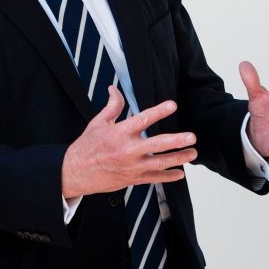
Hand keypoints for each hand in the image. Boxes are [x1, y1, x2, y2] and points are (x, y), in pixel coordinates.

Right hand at [61, 86, 196, 197]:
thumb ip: (111, 107)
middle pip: (156, 144)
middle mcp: (127, 150)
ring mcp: (131, 166)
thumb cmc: (87, 146)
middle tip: (192, 137)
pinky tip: (180, 173)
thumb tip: (114, 89)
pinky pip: (154, 178)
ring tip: (192, 153)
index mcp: (118, 133)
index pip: (142, 120)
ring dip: (178, 158)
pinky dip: (168, 176)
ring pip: (160, 163)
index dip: (158, 112)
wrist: (76, 171)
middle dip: (176, 141)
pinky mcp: (132, 179)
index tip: (172, 105)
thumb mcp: (97, 123)